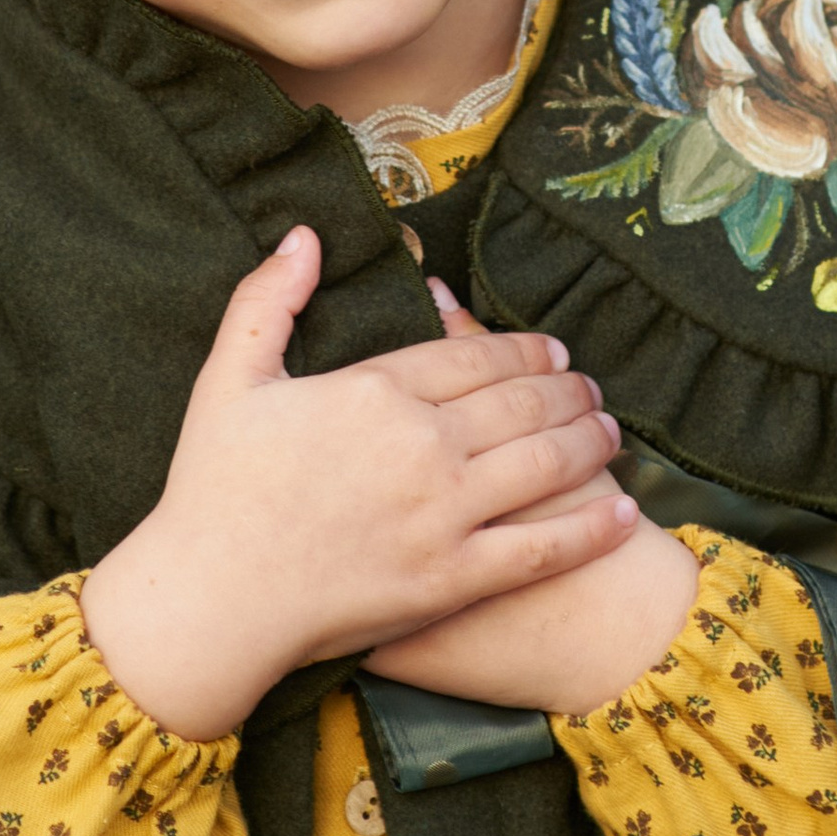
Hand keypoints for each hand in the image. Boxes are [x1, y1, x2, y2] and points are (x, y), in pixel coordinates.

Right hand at [79, 226, 632, 741]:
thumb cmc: (212, 490)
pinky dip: (592, 529)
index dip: (522, 351)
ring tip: (609, 432)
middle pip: (521, 403)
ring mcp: (444, 513)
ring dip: (588, 442)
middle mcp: (422, 445)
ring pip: (544, 464)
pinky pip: (543, 548)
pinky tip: (624, 515)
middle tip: (590, 388)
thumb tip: (306, 234)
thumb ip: (268, 299)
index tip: (551, 352)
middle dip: (567, 391)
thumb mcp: (229, 377)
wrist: (212, 601)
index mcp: (375, 390)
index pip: (473, 355)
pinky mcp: (454, 579)